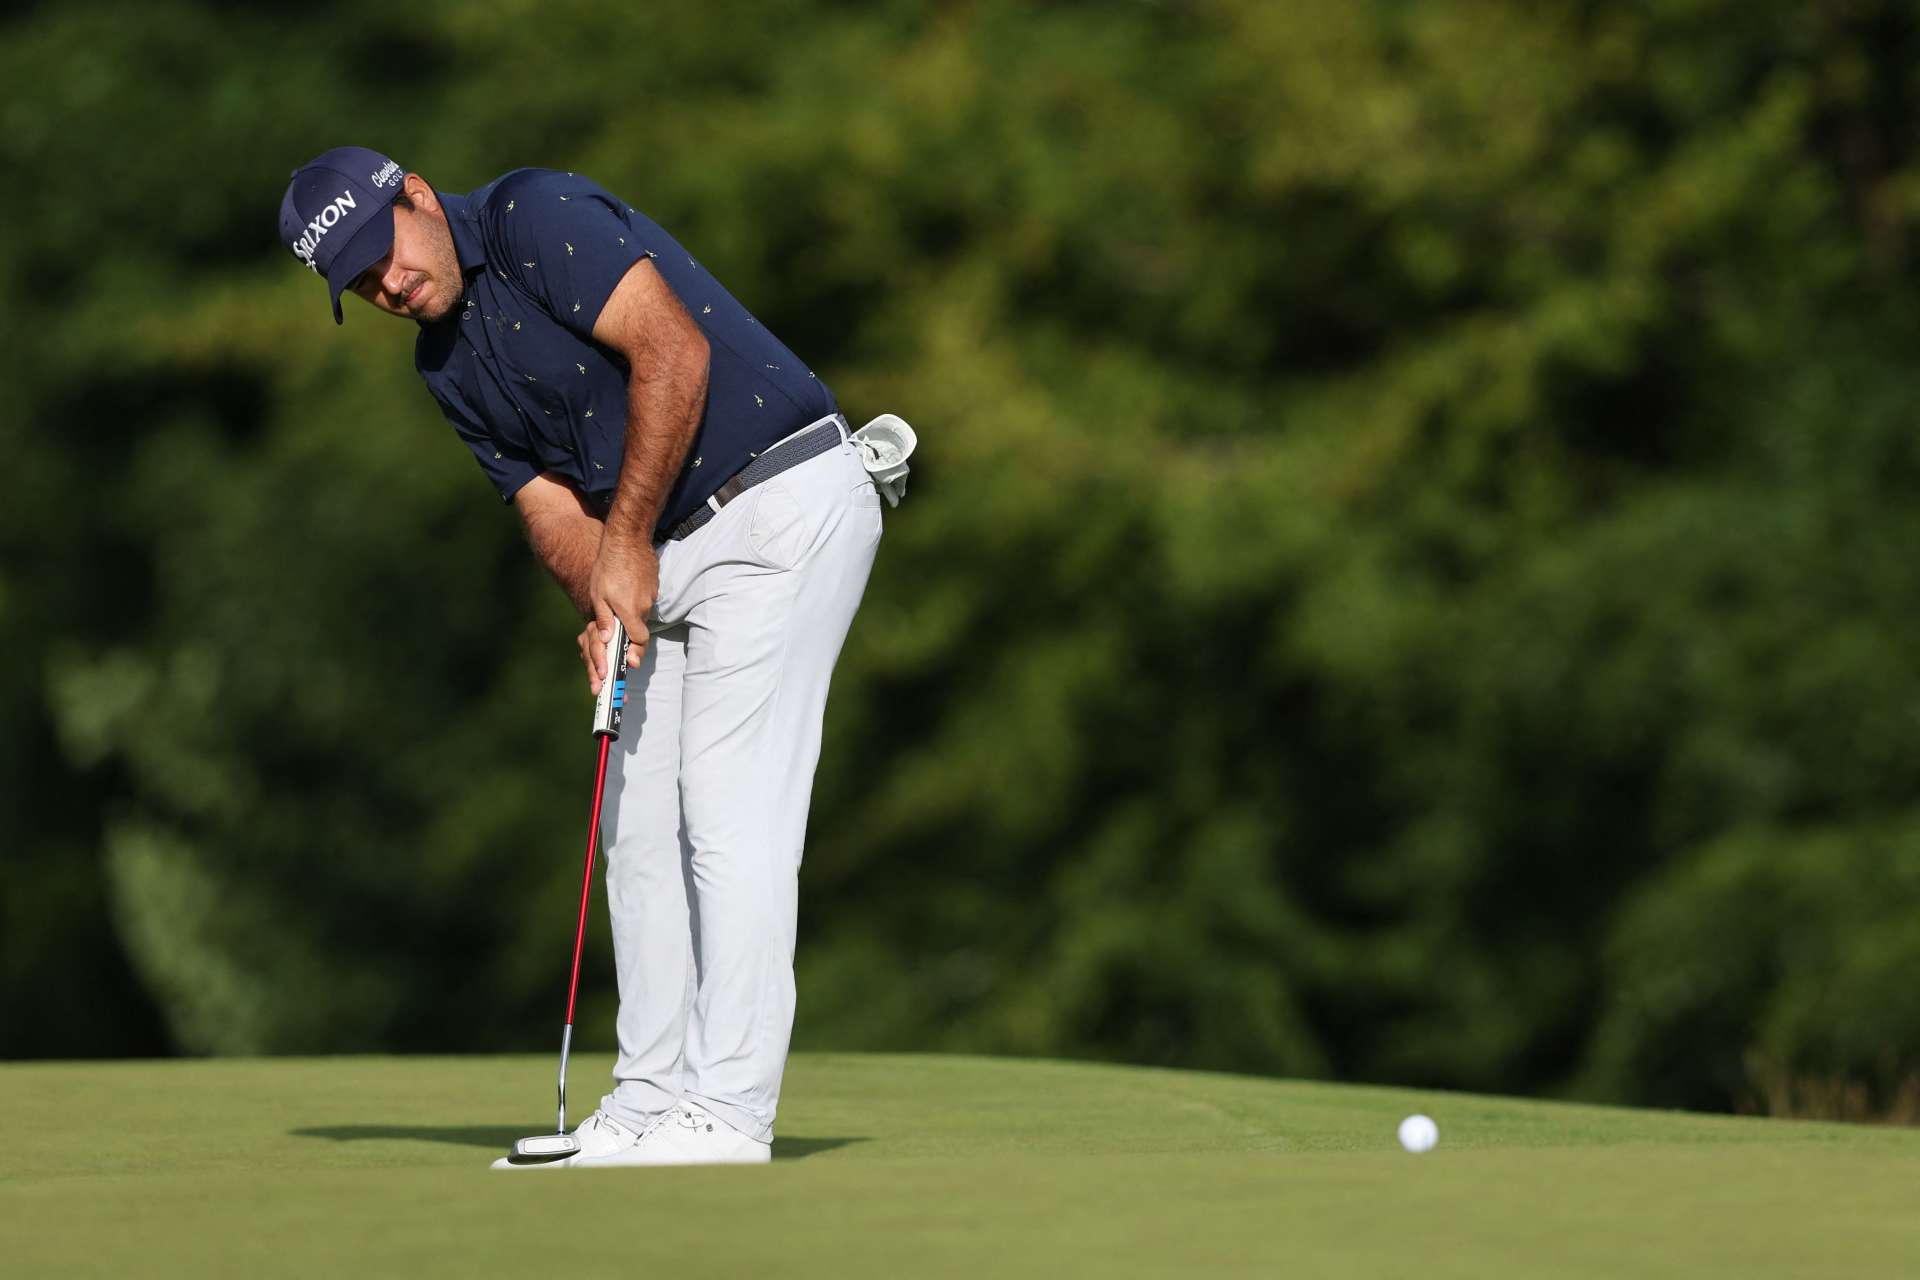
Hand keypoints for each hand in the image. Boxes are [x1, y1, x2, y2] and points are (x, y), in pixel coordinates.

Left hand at [587, 532, 655, 678]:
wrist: (627, 540)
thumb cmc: (608, 567)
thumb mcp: (598, 595)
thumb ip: (605, 619)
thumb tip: (606, 639)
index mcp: (630, 611)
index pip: (639, 641)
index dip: (635, 652)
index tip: (630, 661)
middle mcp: (644, 606)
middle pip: (641, 629)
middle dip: (632, 637)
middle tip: (622, 642)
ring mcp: (651, 595)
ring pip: (642, 613)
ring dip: (632, 616)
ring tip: (619, 608)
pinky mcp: (653, 585)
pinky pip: (645, 600)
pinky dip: (636, 601)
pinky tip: (626, 591)